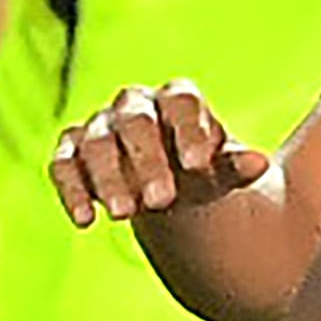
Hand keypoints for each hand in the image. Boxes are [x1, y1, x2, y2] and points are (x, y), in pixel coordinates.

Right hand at [49, 79, 272, 226]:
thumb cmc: (200, 171)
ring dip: (109, 178)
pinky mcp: (70, 151)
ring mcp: (99, 126)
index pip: (182, 102)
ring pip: (96, 143)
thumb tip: (259, 163)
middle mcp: (135, 105)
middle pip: (135, 121)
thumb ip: (238, 165)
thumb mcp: (223, 170)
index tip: (196, 165)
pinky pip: (61, 164)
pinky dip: (71, 190)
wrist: (167, 190)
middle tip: (160, 201)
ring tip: (125, 214)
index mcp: (178, 99)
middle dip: (146, 160)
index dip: (188, 130)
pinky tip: (85, 220)